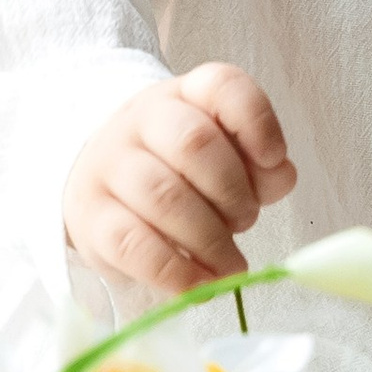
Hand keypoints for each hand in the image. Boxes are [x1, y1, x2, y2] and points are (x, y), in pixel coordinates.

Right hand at [62, 64, 297, 295]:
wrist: (102, 185)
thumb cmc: (179, 171)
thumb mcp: (226, 155)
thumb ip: (262, 166)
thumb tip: (279, 177)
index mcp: (186, 95)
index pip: (222, 86)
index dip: (256, 123)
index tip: (274, 160)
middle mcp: (142, 120)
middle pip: (193, 144)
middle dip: (233, 193)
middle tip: (245, 222)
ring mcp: (110, 166)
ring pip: (163, 196)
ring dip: (209, 239)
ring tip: (230, 263)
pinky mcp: (92, 218)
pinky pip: (134, 245)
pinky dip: (177, 271)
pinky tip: (201, 285)